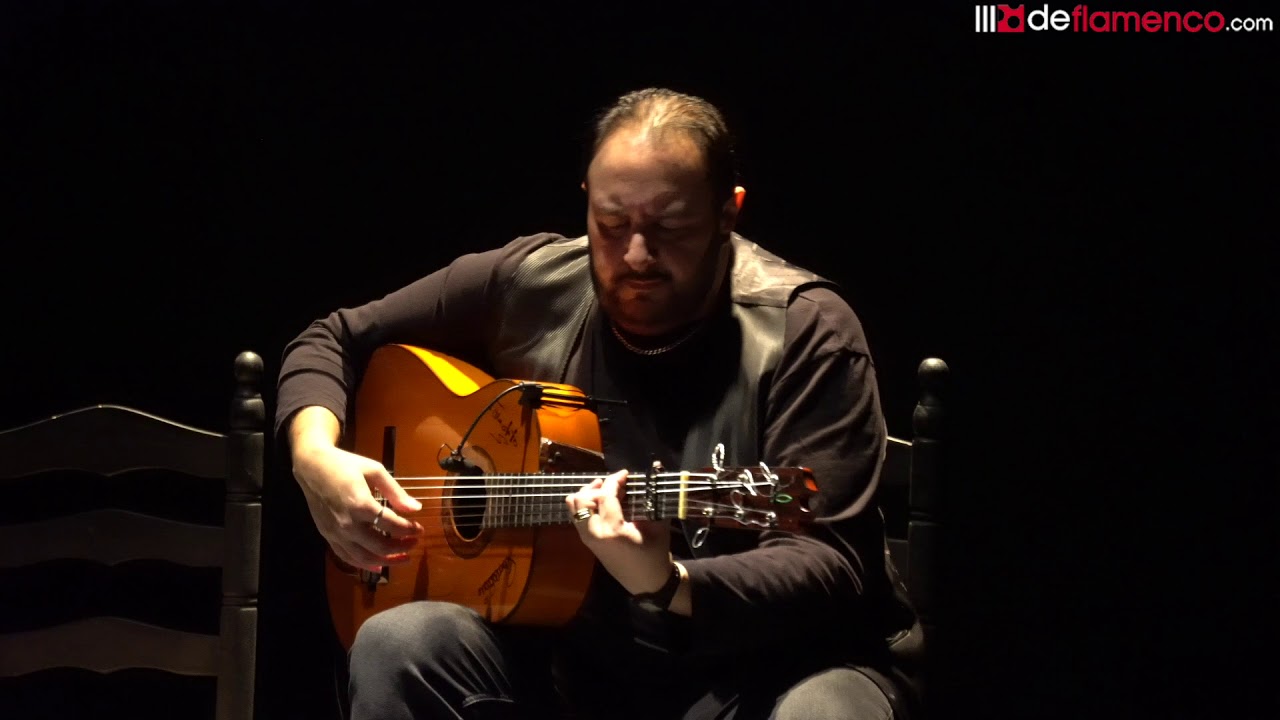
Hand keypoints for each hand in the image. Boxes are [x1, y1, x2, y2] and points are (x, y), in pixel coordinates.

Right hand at [291, 442, 422, 571]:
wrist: (311, 466)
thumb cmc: (344, 465)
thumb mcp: (374, 471)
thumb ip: (395, 492)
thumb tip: (416, 508)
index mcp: (360, 504)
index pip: (392, 525)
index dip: (409, 529)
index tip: (419, 529)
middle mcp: (347, 523)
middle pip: (380, 546)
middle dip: (402, 547)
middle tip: (414, 543)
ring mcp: (335, 532)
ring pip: (364, 557)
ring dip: (386, 561)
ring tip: (403, 558)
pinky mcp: (327, 536)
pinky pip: (347, 557)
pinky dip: (364, 565)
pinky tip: (379, 567)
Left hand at [565, 470, 671, 594]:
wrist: (646, 583)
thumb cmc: (655, 555)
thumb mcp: (658, 526)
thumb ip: (653, 498)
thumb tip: (655, 470)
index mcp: (612, 530)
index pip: (605, 496)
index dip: (614, 480)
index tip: (626, 474)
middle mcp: (594, 533)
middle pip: (582, 498)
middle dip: (598, 486)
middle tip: (615, 484)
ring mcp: (587, 538)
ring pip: (574, 506)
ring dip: (588, 494)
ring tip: (605, 491)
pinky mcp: (586, 541)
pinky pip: (576, 515)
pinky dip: (585, 504)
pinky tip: (602, 503)